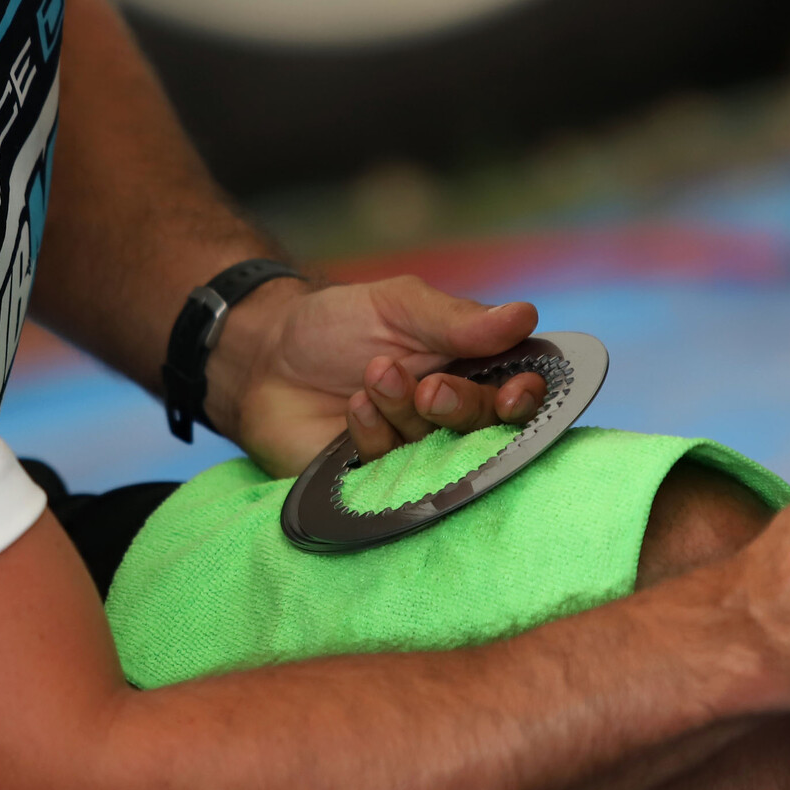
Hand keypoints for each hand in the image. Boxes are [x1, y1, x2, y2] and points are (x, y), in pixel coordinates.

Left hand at [206, 275, 551, 477]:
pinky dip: (376, 435)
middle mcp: (450, 418)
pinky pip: (393, 471)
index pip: (518, 392)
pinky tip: (355, 406)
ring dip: (408, 413)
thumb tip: (524, 316)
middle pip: (486, 430)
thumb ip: (457, 319)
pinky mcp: (375, 482)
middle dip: (462, 408)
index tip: (514, 394)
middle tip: (428, 388)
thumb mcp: (397, 306)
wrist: (264, 360)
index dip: (525, 398)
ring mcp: (414, 454)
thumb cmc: (335, 325)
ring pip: (439, 452)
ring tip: (372, 376)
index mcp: (469, 369)